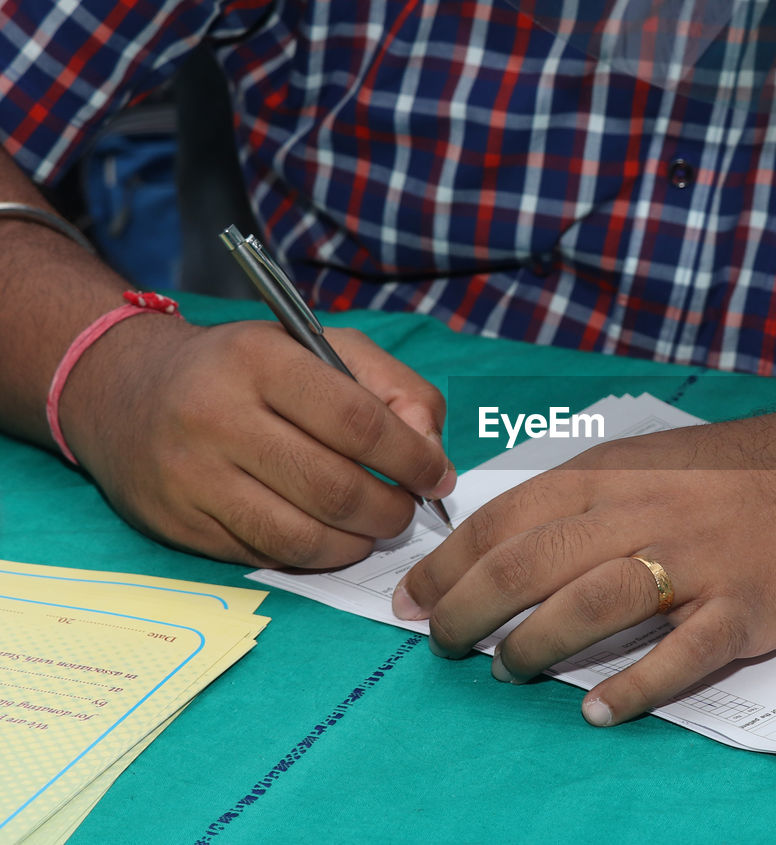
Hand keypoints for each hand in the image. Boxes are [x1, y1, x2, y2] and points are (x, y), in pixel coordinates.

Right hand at [58, 316, 454, 567]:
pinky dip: (312, 555)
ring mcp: (192, 476)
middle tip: (407, 510)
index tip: (437, 476)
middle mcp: (217, 416)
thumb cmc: (244, 367)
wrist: (124, 390)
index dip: (411, 458)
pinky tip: (326, 536)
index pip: (357, 421)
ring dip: (356, 543)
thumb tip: (432, 451)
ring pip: (301, 536)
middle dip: (390, 510)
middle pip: (334, 488)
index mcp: (260, 359)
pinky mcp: (178, 524)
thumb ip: (392, 386)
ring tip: (373, 528)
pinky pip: (265, 555)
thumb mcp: (319, 347)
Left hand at [393, 398, 775, 725]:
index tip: (412, 600)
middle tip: (441, 644)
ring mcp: (695, 560)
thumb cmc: (734, 473)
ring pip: (593, 603)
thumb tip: (500, 545)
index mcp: (611, 473)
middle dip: (468, 609)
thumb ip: (580, 499)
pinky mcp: (743, 607)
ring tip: (506, 673)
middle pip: (532, 563)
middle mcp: (643, 511)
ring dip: (536, 644)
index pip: (505, 518)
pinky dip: (634, 685)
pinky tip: (598, 711)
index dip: (448, 564)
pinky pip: (681, 653)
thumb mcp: (648, 461)